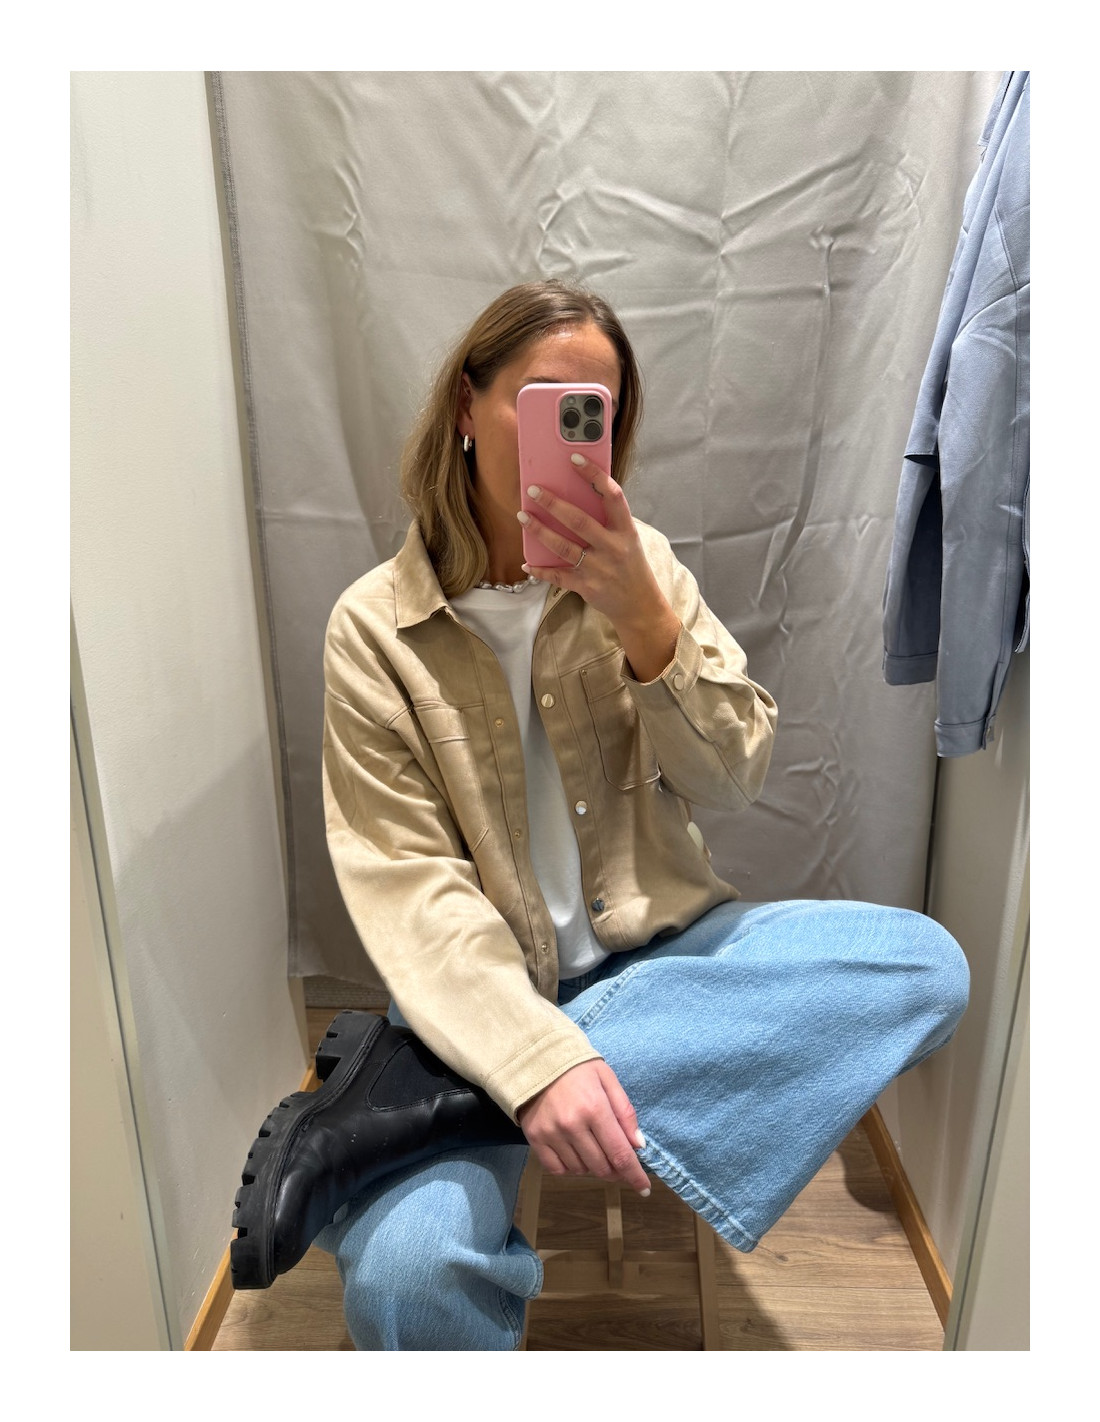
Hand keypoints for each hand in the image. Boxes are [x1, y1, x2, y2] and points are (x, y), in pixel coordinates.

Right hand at [517, 1058, 650, 1194]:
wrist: (535, 1058)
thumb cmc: (577, 1067)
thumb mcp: (607, 1079)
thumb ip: (625, 1112)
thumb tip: (638, 1145)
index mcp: (595, 1108)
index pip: (620, 1153)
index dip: (634, 1175)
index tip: (644, 1188)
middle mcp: (573, 1125)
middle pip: (602, 1167)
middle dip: (615, 1170)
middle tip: (616, 1160)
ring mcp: (552, 1134)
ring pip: (580, 1170)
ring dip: (592, 1167)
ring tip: (592, 1148)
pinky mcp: (535, 1138)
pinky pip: (557, 1169)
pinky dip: (570, 1168)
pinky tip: (574, 1154)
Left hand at [518, 455, 681, 681]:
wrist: (640, 605)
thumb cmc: (631, 566)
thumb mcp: (628, 540)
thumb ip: (608, 522)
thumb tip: (575, 497)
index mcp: (626, 530)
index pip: (612, 496)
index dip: (594, 475)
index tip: (575, 458)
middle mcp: (613, 548)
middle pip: (579, 521)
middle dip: (553, 503)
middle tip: (533, 490)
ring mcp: (598, 568)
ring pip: (563, 546)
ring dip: (540, 531)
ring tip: (522, 516)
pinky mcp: (586, 586)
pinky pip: (558, 576)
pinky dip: (540, 570)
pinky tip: (526, 563)